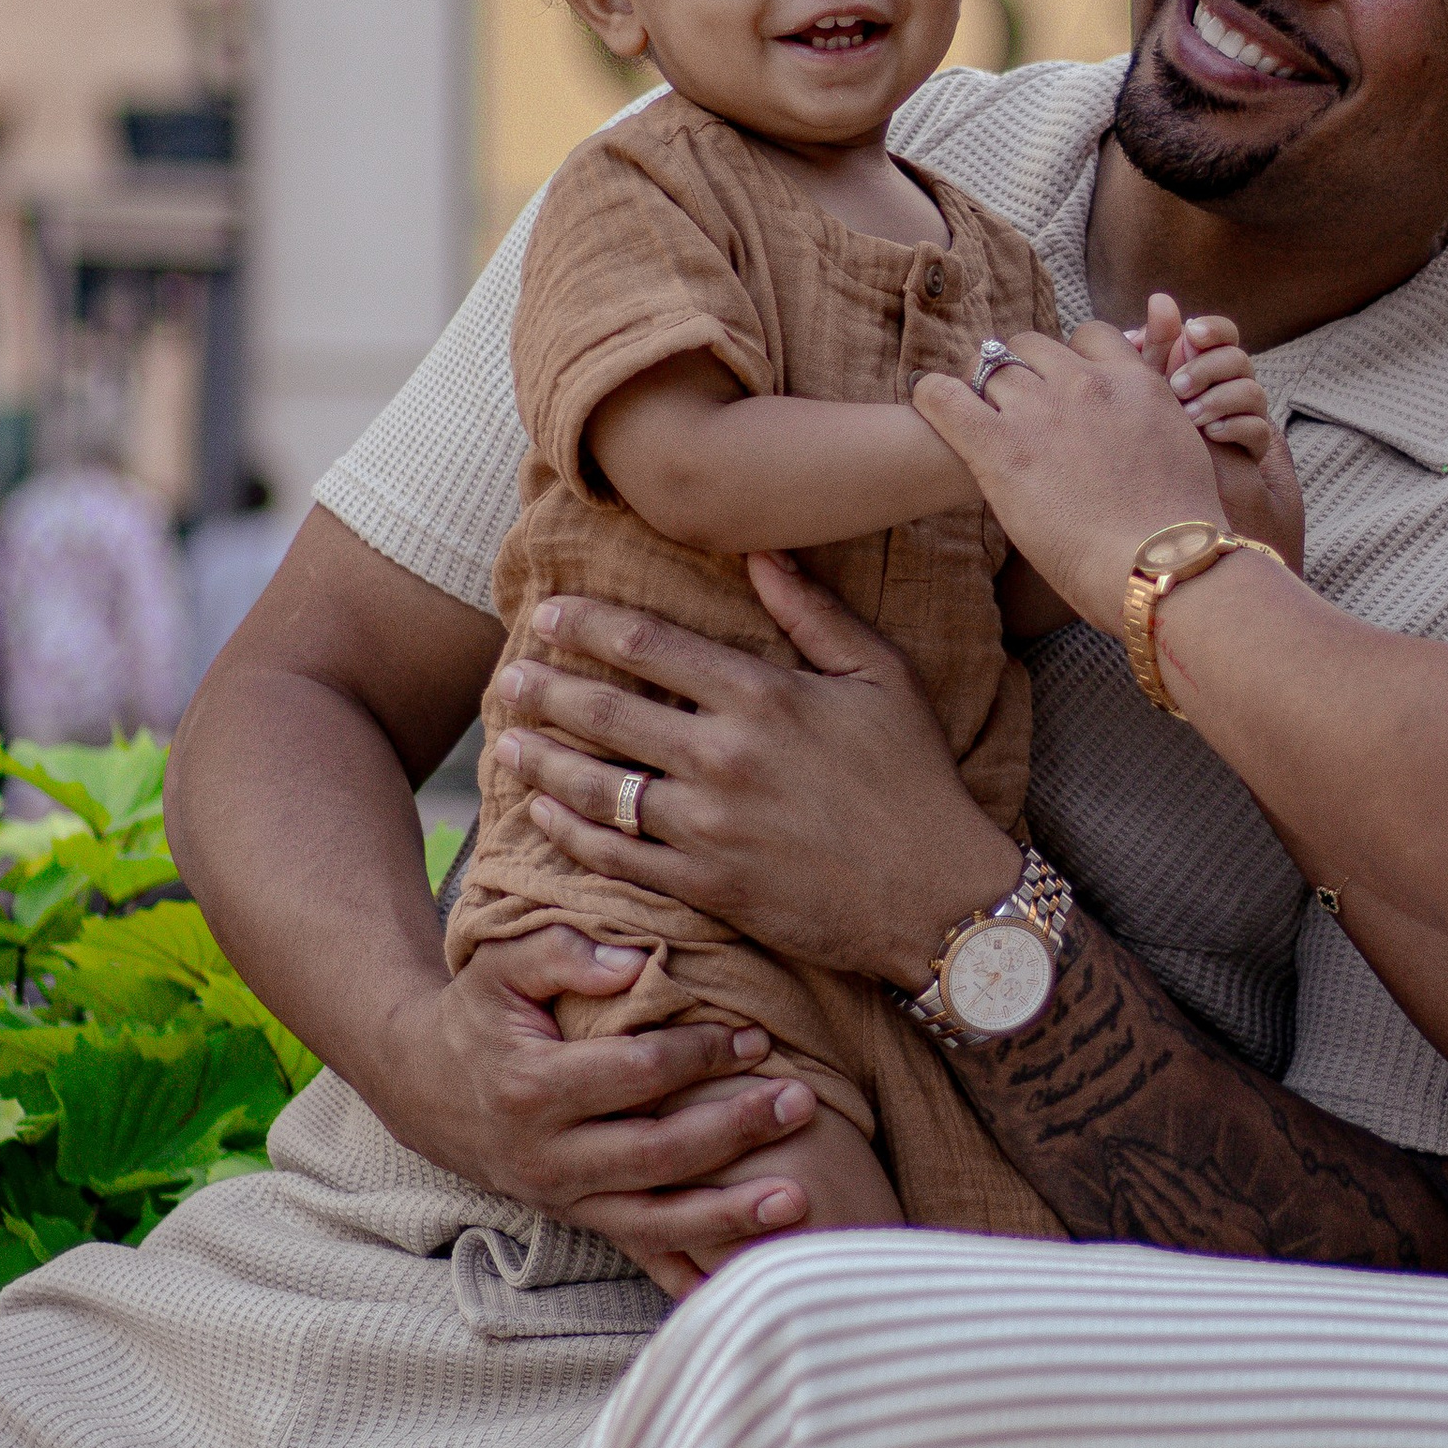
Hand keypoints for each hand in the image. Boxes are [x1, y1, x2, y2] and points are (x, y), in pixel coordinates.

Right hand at [372, 925, 834, 1296]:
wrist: (423, 1086)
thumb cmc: (478, 1015)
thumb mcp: (499, 966)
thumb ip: (561, 952)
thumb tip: (637, 962)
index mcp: (530, 1089)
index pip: (634, 1075)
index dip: (699, 1055)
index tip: (757, 1037)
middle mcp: (547, 1156)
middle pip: (656, 1154)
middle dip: (734, 1133)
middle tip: (802, 1103)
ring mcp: (563, 1199)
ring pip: (654, 1220)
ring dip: (729, 1216)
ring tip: (797, 1201)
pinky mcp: (578, 1219)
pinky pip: (639, 1253)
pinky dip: (689, 1273)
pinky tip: (744, 1281)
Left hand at [486, 564, 1023, 991]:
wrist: (941, 897)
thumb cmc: (917, 778)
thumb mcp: (882, 676)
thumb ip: (813, 612)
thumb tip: (759, 551)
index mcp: (763, 696)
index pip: (648, 645)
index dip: (587, 626)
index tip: (547, 615)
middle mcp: (724, 757)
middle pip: (606, 713)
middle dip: (546, 691)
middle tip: (508, 678)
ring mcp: (709, 828)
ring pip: (598, 789)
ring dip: (543, 763)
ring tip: (506, 744)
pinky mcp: (706, 887)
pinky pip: (616, 859)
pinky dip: (570, 835)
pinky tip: (544, 815)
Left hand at [913, 322, 1244, 630]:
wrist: (1161, 566)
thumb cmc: (1178, 530)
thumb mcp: (1184, 449)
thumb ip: (1151, 421)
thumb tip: (1135, 429)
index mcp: (1135, 382)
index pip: (1090, 335)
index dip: (1069, 359)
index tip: (1062, 385)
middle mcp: (1086, 385)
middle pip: (1032, 346)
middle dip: (1022, 370)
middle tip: (1016, 407)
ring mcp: (1041, 412)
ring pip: (991, 368)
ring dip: (984, 389)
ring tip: (979, 418)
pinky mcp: (1000, 449)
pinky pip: (945, 397)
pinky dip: (934, 394)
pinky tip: (931, 400)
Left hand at [1131, 294, 1306, 577]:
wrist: (1189, 557)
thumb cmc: (1151, 494)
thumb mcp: (1144, 425)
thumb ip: (1145, 374)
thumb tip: (1144, 319)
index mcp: (1188, 386)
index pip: (1208, 337)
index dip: (1204, 329)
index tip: (1183, 334)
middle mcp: (1218, 402)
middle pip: (1231, 352)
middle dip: (1208, 358)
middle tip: (1179, 382)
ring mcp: (1240, 429)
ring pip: (1247, 384)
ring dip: (1219, 393)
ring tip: (1191, 415)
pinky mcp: (1260, 459)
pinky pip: (1260, 427)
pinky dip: (1237, 425)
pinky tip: (1213, 435)